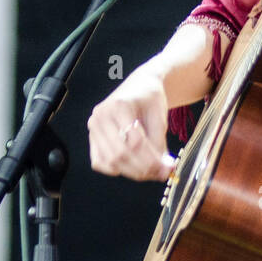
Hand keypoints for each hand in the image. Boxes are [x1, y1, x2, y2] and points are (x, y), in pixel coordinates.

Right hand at [88, 65, 176, 181]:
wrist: (139, 88)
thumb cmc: (150, 99)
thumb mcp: (159, 117)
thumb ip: (159, 142)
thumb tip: (163, 168)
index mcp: (118, 106)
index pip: (135, 142)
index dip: (152, 159)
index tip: (168, 168)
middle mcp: (100, 117)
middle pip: (120, 153)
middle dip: (143, 168)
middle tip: (162, 173)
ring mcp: (94, 128)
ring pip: (110, 161)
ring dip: (132, 172)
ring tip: (151, 172)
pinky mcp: (93, 138)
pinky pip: (99, 162)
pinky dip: (115, 169)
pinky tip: (132, 168)